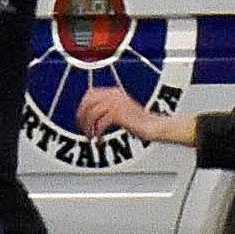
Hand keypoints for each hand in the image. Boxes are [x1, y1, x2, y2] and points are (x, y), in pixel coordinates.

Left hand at [75, 86, 192, 146]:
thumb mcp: (120, 110)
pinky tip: (99, 141)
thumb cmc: (138, 122)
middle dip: (82, 117)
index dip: (82, 106)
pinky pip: (100, 125)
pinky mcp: (118, 114)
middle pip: (87, 103)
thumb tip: (87, 115)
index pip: (90, 93)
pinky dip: (98, 134)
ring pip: (92, 115)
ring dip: (89, 128)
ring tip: (91, 138)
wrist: (154, 126)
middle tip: (84, 130)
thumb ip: (107, 108)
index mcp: (113, 91)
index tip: (80, 119)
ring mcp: (116, 103)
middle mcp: (113, 95)